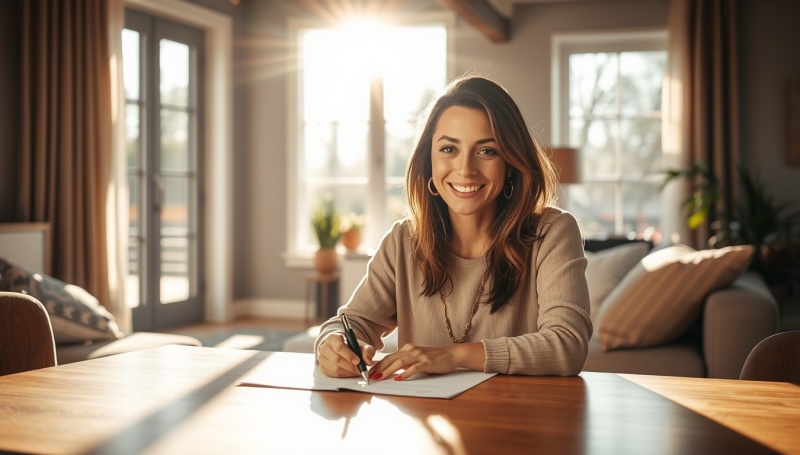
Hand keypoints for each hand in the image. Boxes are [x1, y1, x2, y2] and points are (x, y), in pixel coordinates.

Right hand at [317, 333, 375, 377]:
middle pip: (336, 359)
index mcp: (333, 338)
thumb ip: (367, 351)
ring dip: (348, 372)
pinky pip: (333, 375)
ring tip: (356, 371)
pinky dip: (344, 375)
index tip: (358, 361)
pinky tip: (350, 373)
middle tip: (360, 369)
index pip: (339, 347)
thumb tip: (368, 361)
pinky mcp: (322, 367)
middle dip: (350, 366)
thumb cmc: (351, 346)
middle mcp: (325, 347)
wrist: (341, 349)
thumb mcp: (361, 345)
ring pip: (335, 369)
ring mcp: (322, 358)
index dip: (349, 355)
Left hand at [369, 342, 483, 380]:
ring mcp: (419, 355)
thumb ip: (406, 363)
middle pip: (391, 358)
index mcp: (407, 349)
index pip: (389, 357)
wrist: (452, 354)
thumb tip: (392, 371)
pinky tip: (399, 379)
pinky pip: (414, 368)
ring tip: (380, 378)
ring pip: (400, 362)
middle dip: (379, 368)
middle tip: (370, 377)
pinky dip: (405, 373)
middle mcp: (411, 350)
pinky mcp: (428, 362)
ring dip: (388, 371)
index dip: (378, 364)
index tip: (369, 372)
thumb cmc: (434, 358)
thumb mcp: (417, 359)